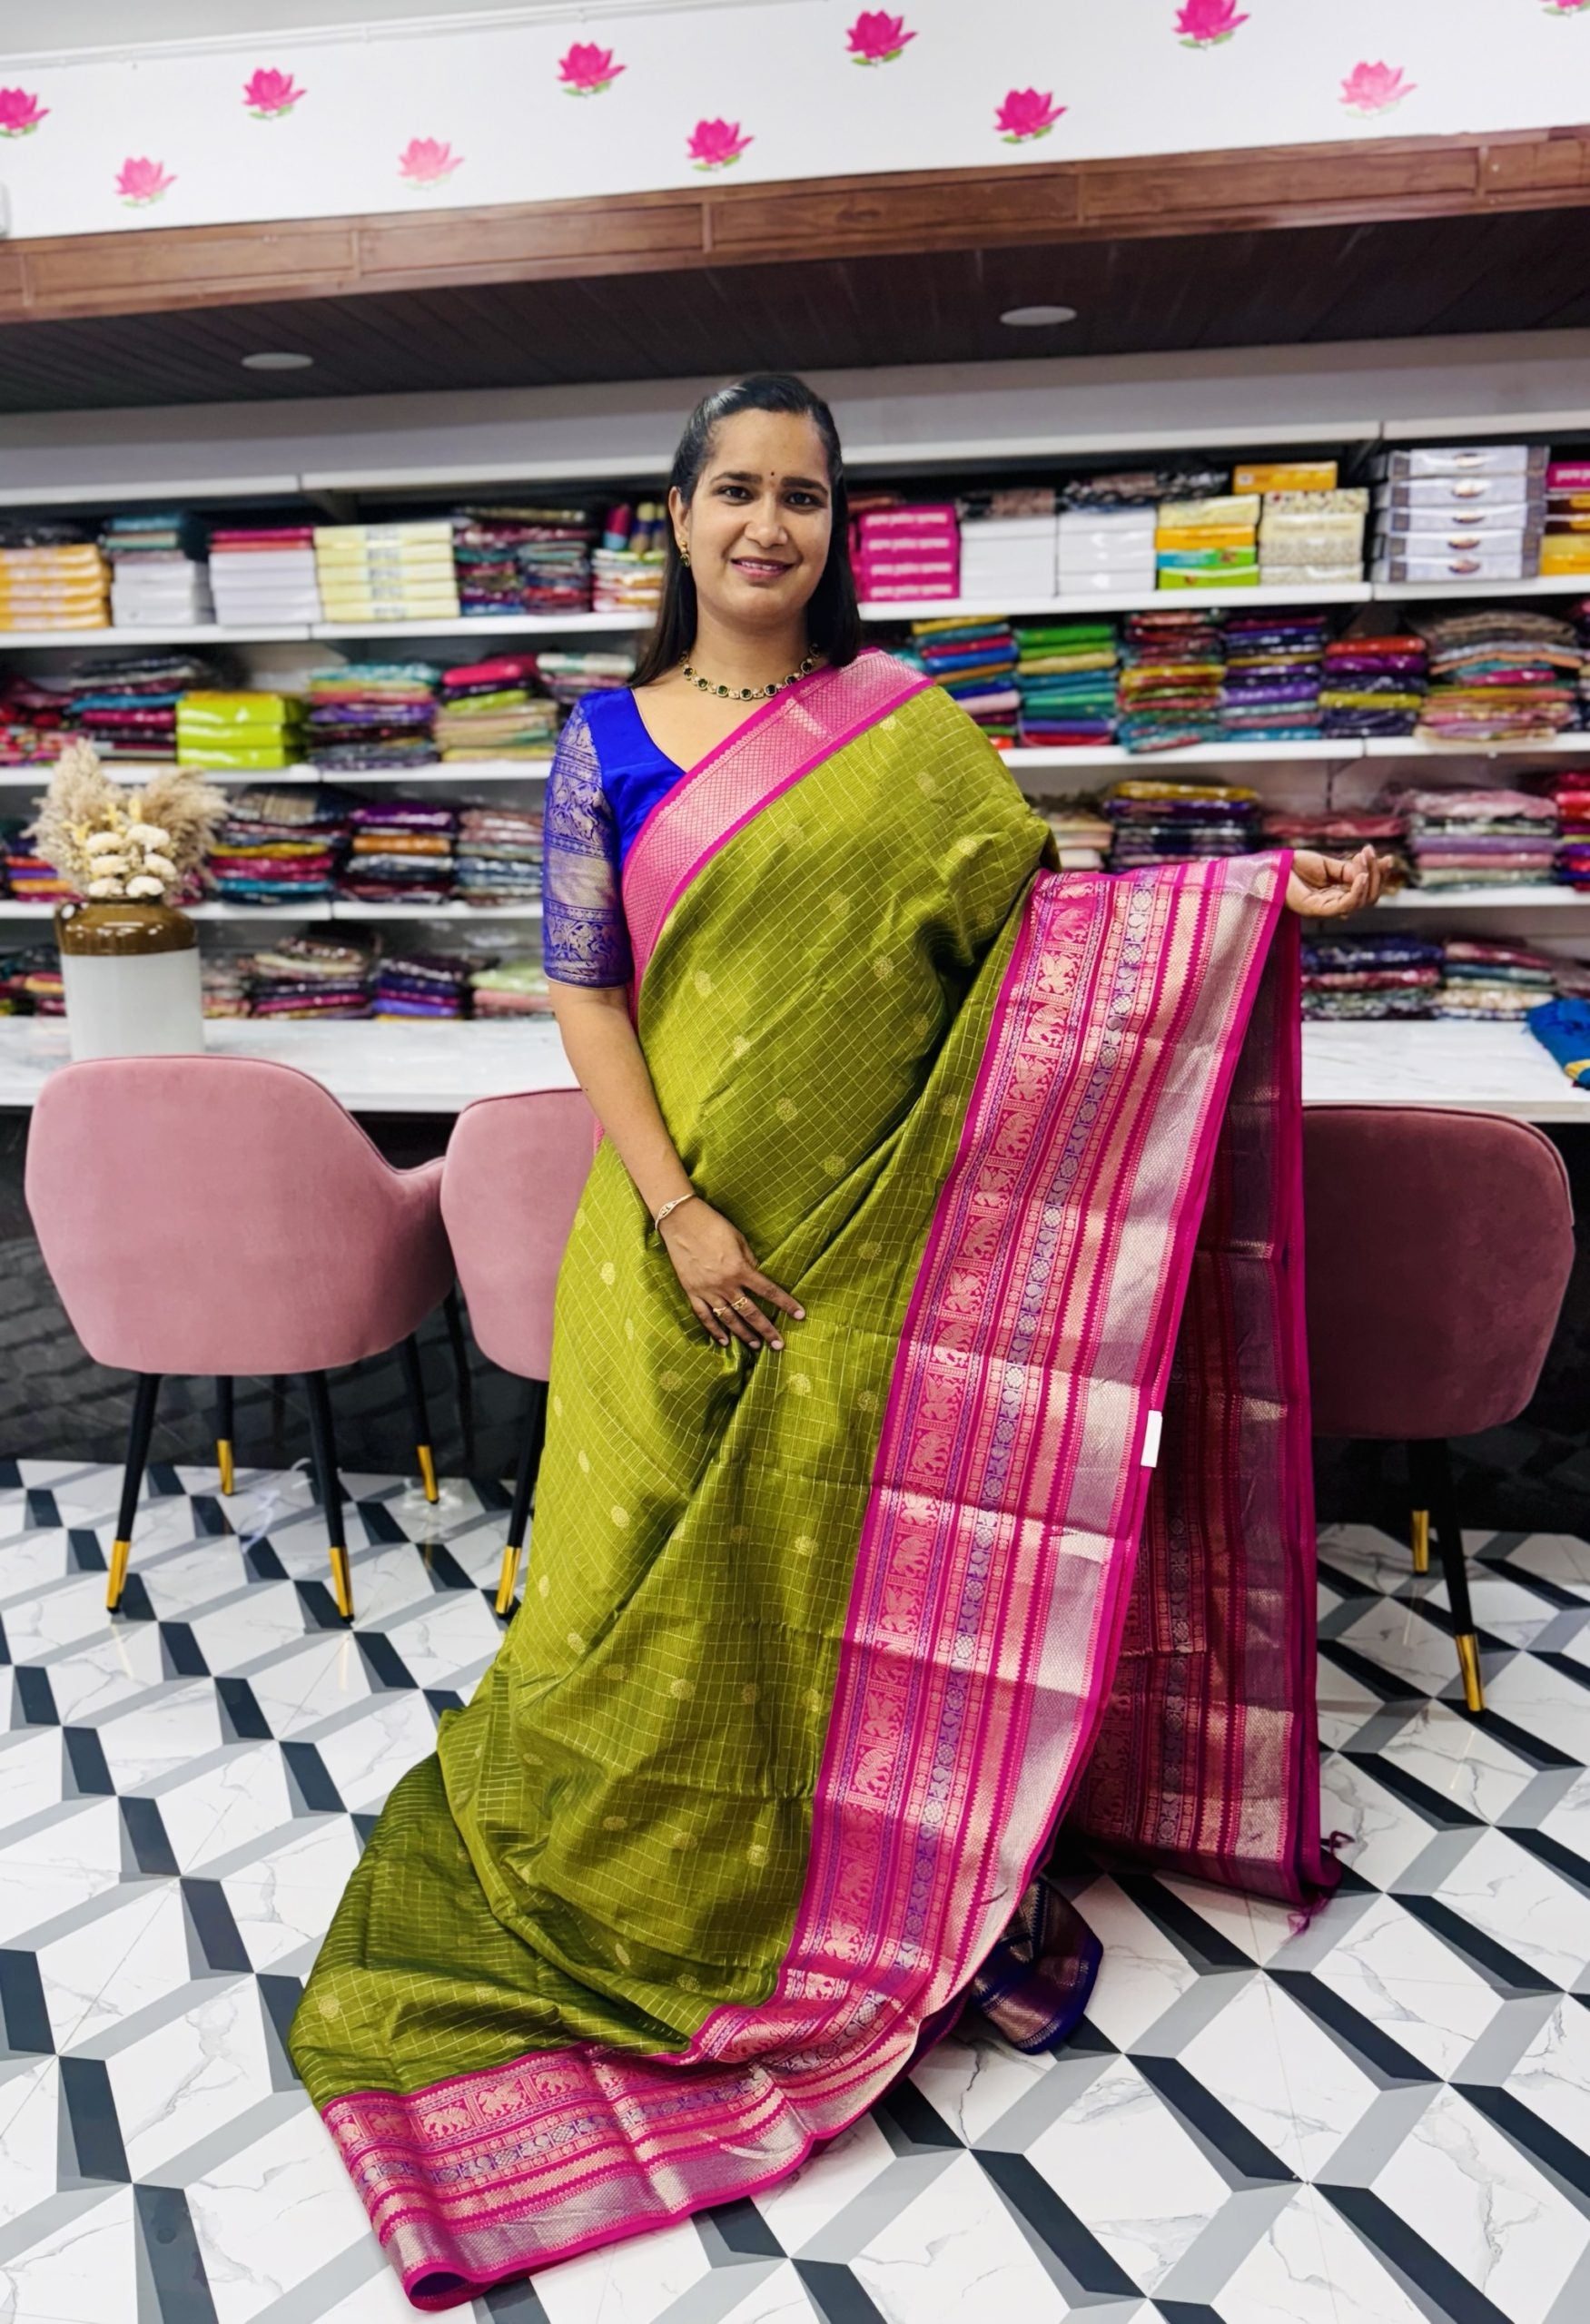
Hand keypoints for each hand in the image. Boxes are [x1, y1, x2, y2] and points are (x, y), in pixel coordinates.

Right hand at [659, 1197, 803, 1350]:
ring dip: (744, 1334)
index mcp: (740, 1269)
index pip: (768, 1291)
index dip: (786, 1304)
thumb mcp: (738, 1239)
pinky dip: (714, 1330)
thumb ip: (749, 1260)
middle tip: (779, 1345)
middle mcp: (725, 1284)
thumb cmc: (712, 1224)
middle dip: (766, 1330)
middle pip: (750, 1312)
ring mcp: (707, 1290)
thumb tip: (758, 1275)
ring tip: (756, 1346)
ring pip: (729, 1319)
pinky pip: (704, 1316)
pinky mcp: (692, 1291)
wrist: (680, 1220)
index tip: (800, 1315)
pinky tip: (724, 1341)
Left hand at [1284, 845, 1392, 918]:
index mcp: (1339, 895)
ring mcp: (1327, 909)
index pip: (1368, 890)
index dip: (1379, 875)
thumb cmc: (1296, 866)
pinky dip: (1357, 891)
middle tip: (1371, 852)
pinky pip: (1345, 905)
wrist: (1271, 868)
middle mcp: (1335, 905)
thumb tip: (1368, 872)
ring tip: (1365, 858)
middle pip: (1369, 897)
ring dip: (1369, 878)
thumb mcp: (1329, 866)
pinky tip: (1361, 876)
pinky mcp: (1318, 910)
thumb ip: (1348, 870)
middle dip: (1376, 874)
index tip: (1387, 857)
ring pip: (1361, 902)